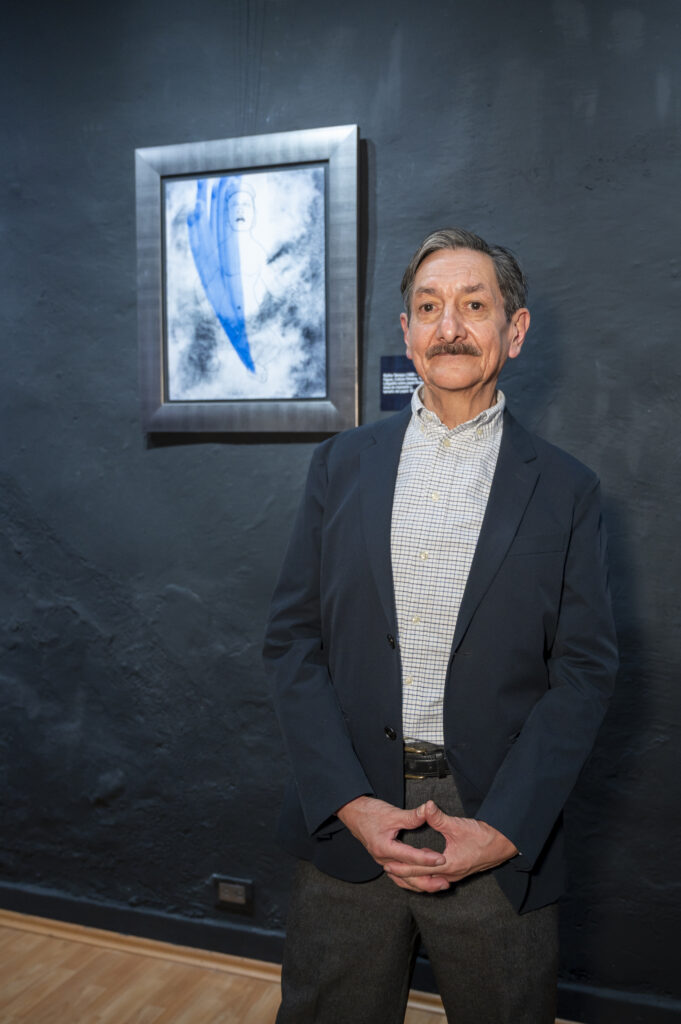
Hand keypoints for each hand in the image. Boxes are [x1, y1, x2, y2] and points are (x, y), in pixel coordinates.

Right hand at [336, 796, 445, 882]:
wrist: (353, 813)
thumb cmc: (370, 812)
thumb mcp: (392, 813)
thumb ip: (412, 816)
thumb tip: (428, 811)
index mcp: (384, 848)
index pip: (410, 857)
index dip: (427, 859)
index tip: (442, 860)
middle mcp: (383, 859)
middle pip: (407, 876)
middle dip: (427, 881)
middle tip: (445, 882)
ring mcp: (383, 862)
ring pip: (403, 880)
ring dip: (421, 884)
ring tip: (438, 885)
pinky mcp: (384, 860)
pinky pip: (399, 877)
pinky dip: (411, 881)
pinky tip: (422, 881)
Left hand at [382, 801, 517, 893]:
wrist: (504, 844)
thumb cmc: (484, 836)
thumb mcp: (458, 825)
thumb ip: (439, 818)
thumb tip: (426, 806)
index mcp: (448, 865)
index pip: (419, 868)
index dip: (402, 866)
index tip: (388, 864)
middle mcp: (451, 873)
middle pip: (423, 877)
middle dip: (405, 874)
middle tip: (388, 869)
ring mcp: (456, 873)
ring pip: (431, 878)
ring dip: (416, 874)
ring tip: (401, 868)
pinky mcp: (460, 869)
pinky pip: (439, 875)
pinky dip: (428, 872)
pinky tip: (423, 863)